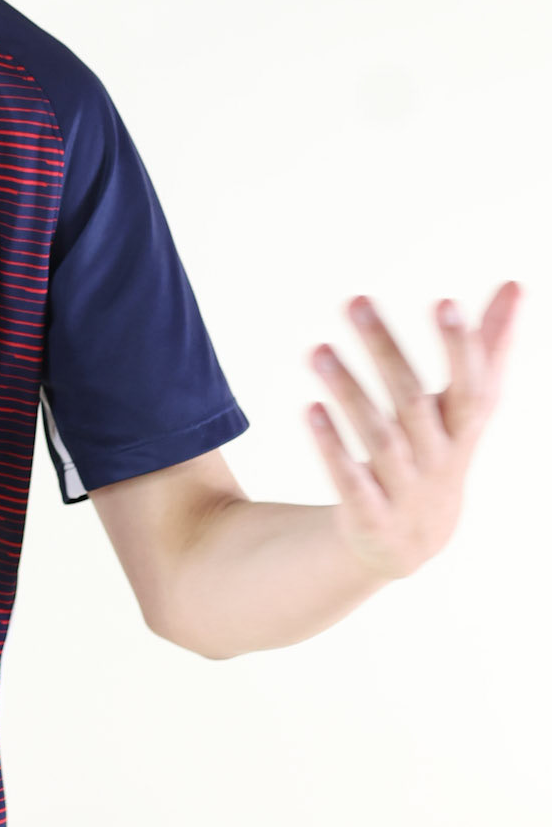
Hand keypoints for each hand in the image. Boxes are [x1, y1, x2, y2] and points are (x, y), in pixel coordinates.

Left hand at [306, 281, 522, 580]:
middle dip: (384, 349)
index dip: (462, 349)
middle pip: (413, 403)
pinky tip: (309, 409)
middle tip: (352, 301)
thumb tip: (517, 284)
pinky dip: (332, 446)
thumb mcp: (463, 408)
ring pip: (379, 439)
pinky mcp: (369, 516)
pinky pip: (350, 481)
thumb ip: (486, 348)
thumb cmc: (436, 452)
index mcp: (463, 431)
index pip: (473, 389)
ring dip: (348, 391)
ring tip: (316, 350)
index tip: (445, 301)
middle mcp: (438, 460)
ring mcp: (405, 491)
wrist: (406, 543)